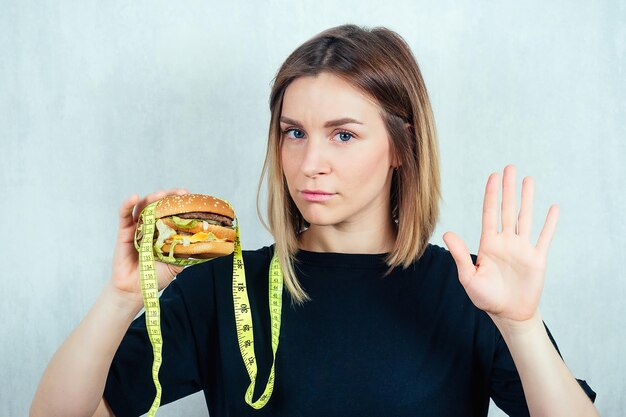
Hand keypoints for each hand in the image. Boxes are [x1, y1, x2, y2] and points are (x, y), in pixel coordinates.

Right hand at [110, 189, 187, 306]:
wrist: (137, 290)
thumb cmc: (156, 276)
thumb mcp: (177, 263)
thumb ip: (187, 252)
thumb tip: (205, 244)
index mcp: (165, 231)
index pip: (172, 212)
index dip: (179, 203)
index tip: (189, 196)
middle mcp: (151, 226)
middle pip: (159, 205)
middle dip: (169, 196)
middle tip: (180, 193)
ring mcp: (138, 228)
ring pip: (143, 206)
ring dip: (152, 198)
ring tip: (160, 194)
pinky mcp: (124, 232)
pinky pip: (124, 215)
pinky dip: (127, 204)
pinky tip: (134, 197)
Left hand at [443, 165, 558, 322]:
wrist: (508, 314)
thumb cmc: (485, 297)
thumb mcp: (469, 277)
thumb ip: (460, 255)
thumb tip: (448, 233)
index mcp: (488, 244)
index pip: (490, 213)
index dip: (491, 195)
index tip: (493, 176)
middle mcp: (506, 241)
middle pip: (507, 209)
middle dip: (508, 189)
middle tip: (510, 168)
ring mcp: (522, 248)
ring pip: (525, 218)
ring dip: (527, 199)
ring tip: (529, 179)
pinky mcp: (537, 258)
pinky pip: (545, 237)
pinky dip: (550, 223)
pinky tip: (553, 208)